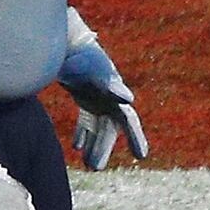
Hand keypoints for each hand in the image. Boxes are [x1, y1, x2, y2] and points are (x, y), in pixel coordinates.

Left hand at [58, 14, 149, 170]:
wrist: (67, 41)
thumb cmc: (82, 55)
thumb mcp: (96, 70)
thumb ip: (111, 85)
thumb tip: (129, 100)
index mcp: (116, 95)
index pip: (129, 121)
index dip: (136, 138)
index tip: (141, 156)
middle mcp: (110, 98)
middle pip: (109, 129)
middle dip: (103, 148)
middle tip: (95, 168)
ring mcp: (98, 97)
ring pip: (98, 127)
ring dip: (93, 144)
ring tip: (87, 164)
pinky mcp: (85, 96)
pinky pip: (86, 120)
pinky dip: (82, 133)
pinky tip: (76, 147)